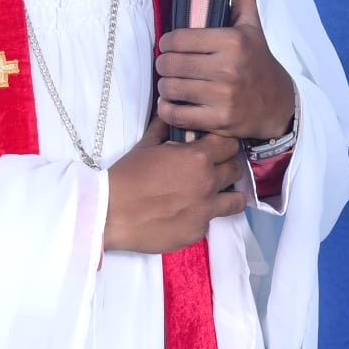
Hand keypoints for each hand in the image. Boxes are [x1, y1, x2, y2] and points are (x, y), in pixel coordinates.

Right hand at [104, 117, 245, 252]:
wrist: (112, 212)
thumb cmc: (127, 175)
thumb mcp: (145, 145)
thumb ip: (163, 129)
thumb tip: (169, 116)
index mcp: (198, 158)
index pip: (230, 144)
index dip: (223, 142)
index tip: (215, 145)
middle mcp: (208, 184)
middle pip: (236, 169)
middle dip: (226, 165)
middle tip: (211, 167)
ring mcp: (205, 211)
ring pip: (236, 200)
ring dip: (227, 194)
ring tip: (212, 193)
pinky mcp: (197, 232)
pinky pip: (210, 221)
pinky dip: (201, 215)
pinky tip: (183, 212)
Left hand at [155, 0, 294, 140]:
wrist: (278, 105)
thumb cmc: (257, 59)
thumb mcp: (250, 23)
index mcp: (232, 41)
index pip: (175, 39)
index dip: (168, 43)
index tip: (174, 47)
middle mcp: (228, 69)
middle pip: (168, 64)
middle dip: (165, 65)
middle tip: (173, 67)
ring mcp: (223, 97)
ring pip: (168, 89)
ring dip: (165, 88)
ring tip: (175, 84)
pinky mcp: (218, 123)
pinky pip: (173, 115)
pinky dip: (168, 111)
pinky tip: (177, 104)